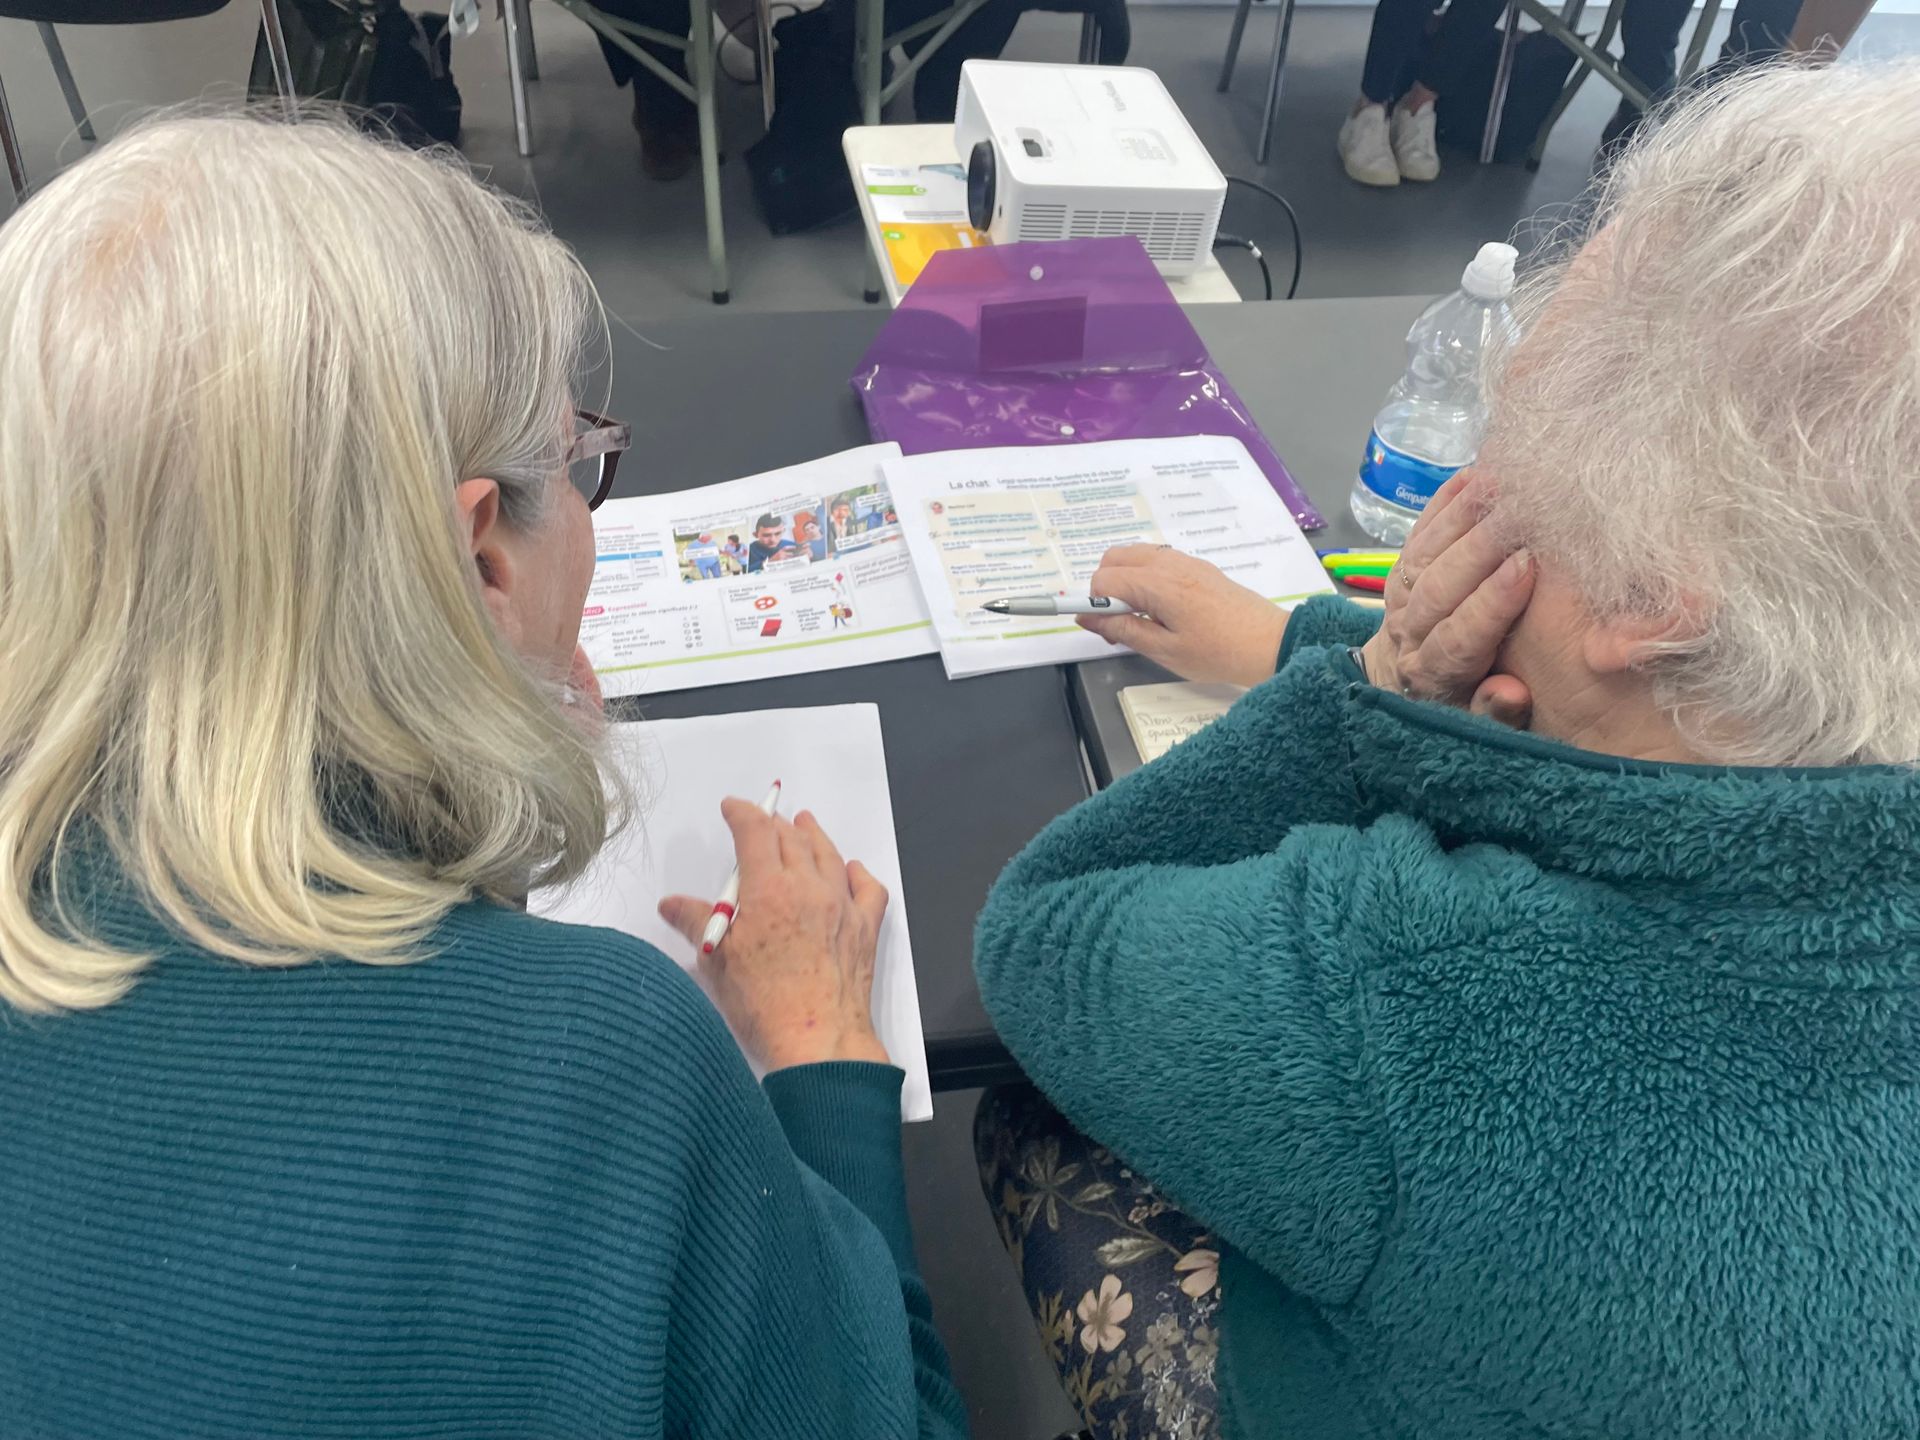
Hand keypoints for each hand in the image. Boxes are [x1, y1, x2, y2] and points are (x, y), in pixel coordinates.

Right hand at [659, 801, 892, 1072]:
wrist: (819, 1040)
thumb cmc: (763, 1004)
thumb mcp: (718, 961)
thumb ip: (696, 923)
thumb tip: (670, 904)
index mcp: (770, 889)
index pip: (756, 832)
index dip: (743, 813)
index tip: (733, 808)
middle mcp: (809, 888)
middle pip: (792, 839)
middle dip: (774, 824)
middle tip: (763, 821)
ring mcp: (842, 906)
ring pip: (829, 855)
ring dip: (813, 836)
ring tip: (804, 824)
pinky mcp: (864, 929)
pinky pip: (868, 889)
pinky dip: (857, 873)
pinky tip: (851, 870)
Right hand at [1077, 545, 1288, 687]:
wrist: (1270, 643)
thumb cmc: (1217, 653)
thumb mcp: (1164, 650)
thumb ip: (1122, 630)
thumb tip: (1088, 619)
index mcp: (1157, 582)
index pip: (1104, 578)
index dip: (1095, 604)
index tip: (1105, 629)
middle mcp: (1168, 562)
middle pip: (1114, 557)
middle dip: (1107, 587)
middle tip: (1121, 623)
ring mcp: (1185, 561)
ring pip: (1135, 556)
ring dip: (1126, 581)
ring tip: (1142, 618)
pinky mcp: (1198, 567)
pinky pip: (1157, 561)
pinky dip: (1146, 578)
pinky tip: (1163, 610)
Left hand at [1359, 469, 1534, 724]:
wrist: (1404, 691)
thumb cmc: (1461, 708)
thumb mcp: (1480, 727)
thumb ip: (1495, 713)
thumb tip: (1510, 692)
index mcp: (1432, 674)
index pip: (1459, 635)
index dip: (1491, 601)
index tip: (1527, 566)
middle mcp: (1409, 633)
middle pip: (1439, 585)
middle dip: (1480, 547)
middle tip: (1522, 513)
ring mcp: (1400, 599)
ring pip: (1426, 553)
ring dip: (1463, 515)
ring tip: (1501, 482)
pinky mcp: (1401, 572)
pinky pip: (1419, 534)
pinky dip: (1444, 503)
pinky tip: (1474, 475)